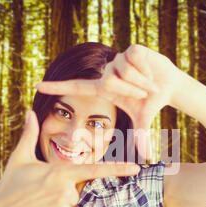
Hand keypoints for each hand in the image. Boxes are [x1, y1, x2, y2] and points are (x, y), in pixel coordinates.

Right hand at [0, 110, 139, 206]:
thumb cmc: (9, 185)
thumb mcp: (19, 158)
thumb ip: (29, 135)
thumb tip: (29, 113)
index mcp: (60, 172)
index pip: (95, 170)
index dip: (118, 169)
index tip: (136, 168)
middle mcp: (66, 190)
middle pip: (75, 191)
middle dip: (60, 192)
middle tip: (38, 193)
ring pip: (69, 206)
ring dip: (56, 206)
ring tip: (36, 205)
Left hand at [35, 44, 182, 158]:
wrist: (168, 84)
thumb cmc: (151, 101)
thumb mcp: (142, 119)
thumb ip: (141, 136)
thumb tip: (146, 157)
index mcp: (104, 88)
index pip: (76, 87)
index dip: (58, 87)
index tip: (37, 87)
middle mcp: (108, 72)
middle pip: (109, 81)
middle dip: (131, 90)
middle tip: (145, 94)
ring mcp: (118, 59)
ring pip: (124, 70)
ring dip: (141, 81)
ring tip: (150, 84)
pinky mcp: (131, 49)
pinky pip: (134, 59)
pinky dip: (147, 70)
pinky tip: (152, 72)